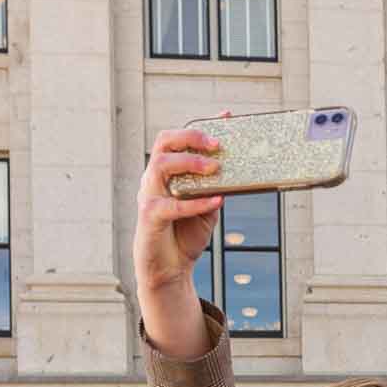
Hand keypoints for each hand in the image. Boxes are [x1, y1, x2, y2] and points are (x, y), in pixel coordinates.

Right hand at [134, 118, 230, 358]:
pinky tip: (216, 201)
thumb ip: (216, 190)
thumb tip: (237, 173)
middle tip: (218, 145)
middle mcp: (154, 178)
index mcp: (167, 172)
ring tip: (215, 168)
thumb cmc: (185, 235)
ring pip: (161, 166)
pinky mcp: (150, 217)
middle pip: (165, 143)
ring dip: (190, 163)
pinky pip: (171, 205)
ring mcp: (149, 196)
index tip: (225, 118)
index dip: (199, 127)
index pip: (178, 140)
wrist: (169, 269)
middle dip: (191, 138)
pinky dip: (196, 202)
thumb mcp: (207, 209)